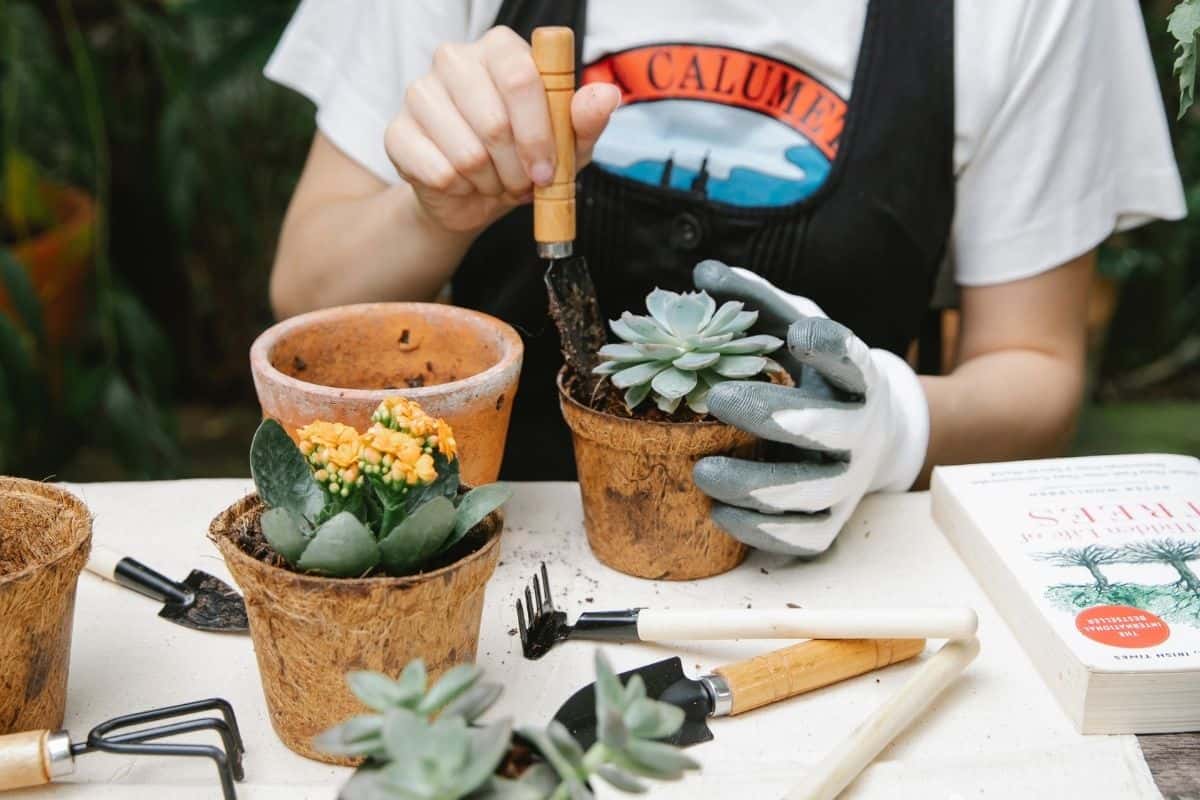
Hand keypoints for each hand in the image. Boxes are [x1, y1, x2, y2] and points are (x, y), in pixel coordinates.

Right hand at [386, 26, 620, 233]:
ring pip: (467, 152)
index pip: (521, 78)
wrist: (474, 197)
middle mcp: (455, 59)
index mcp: (500, 49)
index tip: (548, 170)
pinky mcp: (397, 131)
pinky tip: (463, 183)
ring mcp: (420, 92)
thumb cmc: (524, 159)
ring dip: (490, 182)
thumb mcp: (567, 145)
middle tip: (521, 182)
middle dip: (516, 168)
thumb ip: (585, 120)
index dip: (538, 133)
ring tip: (494, 180)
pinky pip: (438, 172)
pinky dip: (460, 190)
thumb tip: (605, 96)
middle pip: (494, 121)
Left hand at [691, 261, 929, 555]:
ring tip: (703, 471)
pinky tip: (720, 515)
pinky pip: (806, 537)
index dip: (832, 347)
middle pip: (828, 429)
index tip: (800, 334)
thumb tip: (703, 271)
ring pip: (812, 492)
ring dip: (756, 485)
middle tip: (718, 398)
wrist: (869, 434)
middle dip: (773, 415)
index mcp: (856, 376)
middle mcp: (860, 429)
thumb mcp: (795, 328)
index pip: (853, 359)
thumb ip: (755, 301)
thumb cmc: (815, 373)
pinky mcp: (834, 519)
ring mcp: (849, 479)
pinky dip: (764, 533)